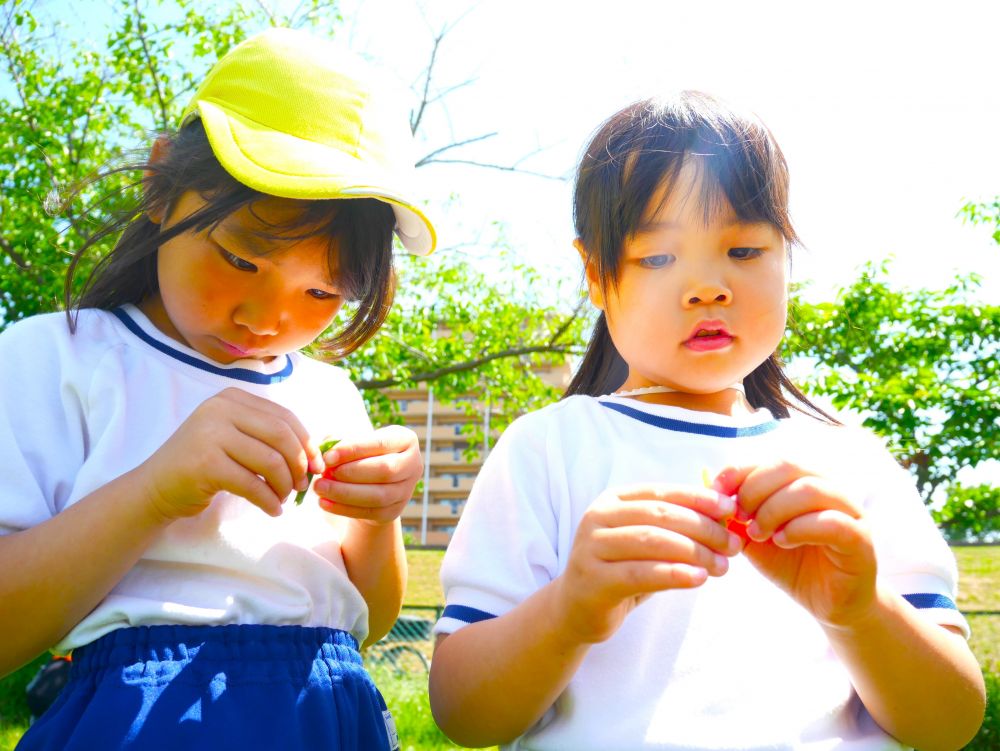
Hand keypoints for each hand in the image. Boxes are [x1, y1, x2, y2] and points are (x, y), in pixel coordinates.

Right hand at [138, 388, 321, 520]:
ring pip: (270, 461)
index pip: (284, 417)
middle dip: (299, 464)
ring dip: (285, 485)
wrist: (155, 488)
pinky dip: (269, 501)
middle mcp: (220, 409)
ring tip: (283, 498)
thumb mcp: (235, 438)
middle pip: (281, 436)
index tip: (316, 466)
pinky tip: (273, 510)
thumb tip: (315, 455)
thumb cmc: (203, 465)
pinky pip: (253, 484)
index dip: (306, 442)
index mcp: (232, 398)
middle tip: (302, 486)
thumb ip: (267, 437)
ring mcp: (210, 435)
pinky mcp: (206, 464)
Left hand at [313, 425, 421, 525]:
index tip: (328, 456)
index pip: (381, 444)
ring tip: (320, 487)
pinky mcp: (394, 511)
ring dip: (344, 492)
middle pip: (385, 470)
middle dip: (351, 472)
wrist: (372, 481)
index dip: (354, 450)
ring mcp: (406, 491)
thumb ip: (340, 442)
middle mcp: (413, 465)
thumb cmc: (361, 454)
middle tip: (324, 473)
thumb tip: (324, 450)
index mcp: (406, 440)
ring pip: (378, 495)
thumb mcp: (355, 442)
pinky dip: (343, 509)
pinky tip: (324, 502)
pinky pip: (369, 512)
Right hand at [553, 485, 740, 644]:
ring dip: (695, 552)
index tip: (730, 508)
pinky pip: (641, 574)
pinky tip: (700, 579)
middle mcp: (597, 518)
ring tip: (722, 565)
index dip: (697, 497)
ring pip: (652, 542)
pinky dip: (675, 574)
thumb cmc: (620, 570)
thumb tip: (724, 513)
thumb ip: (675, 526)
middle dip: (703, 528)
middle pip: (659, 516)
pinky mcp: (594, 580)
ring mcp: (591, 548)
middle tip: (732, 544)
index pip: (660, 492)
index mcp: (611, 501)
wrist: (576, 609)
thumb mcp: (645, 542)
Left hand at [714, 462, 876, 627]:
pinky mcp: (861, 539)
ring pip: (810, 489)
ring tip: (758, 533)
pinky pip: (831, 522)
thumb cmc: (794, 564)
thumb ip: (737, 517)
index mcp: (805, 482)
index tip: (715, 492)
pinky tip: (782, 542)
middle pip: (789, 466)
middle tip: (739, 516)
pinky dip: (799, 528)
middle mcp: (830, 489)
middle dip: (755, 489)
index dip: (739, 471)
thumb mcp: (755, 539)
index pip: (770, 460)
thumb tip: (711, 494)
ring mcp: (850, 512)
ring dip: (774, 509)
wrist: (831, 605)